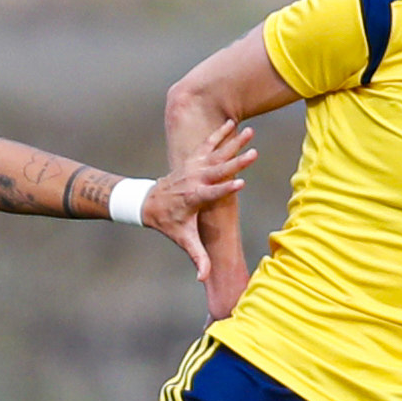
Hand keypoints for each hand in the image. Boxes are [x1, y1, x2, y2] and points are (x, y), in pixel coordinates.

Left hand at [141, 118, 255, 280]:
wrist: (147, 202)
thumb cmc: (168, 223)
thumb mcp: (182, 240)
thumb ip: (196, 257)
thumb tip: (203, 279)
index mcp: (194, 198)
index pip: (213, 193)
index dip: (226, 188)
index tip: (242, 183)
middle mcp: (194, 179)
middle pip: (218, 169)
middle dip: (236, 161)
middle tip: (254, 153)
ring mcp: (193, 167)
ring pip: (216, 152)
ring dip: (233, 141)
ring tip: (251, 131)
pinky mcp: (193, 160)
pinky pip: (208, 144)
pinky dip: (219, 133)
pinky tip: (232, 122)